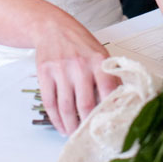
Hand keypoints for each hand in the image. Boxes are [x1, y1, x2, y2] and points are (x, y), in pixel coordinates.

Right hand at [35, 16, 119, 134]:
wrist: (52, 27)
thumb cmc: (79, 42)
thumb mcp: (100, 53)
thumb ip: (108, 75)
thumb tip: (117, 101)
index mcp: (98, 60)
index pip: (108, 91)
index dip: (108, 110)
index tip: (109, 123)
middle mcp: (79, 65)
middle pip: (85, 104)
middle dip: (87, 125)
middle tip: (89, 134)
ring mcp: (61, 70)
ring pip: (66, 107)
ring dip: (70, 126)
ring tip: (74, 133)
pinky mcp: (45, 74)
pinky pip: (50, 102)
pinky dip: (55, 118)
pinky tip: (61, 124)